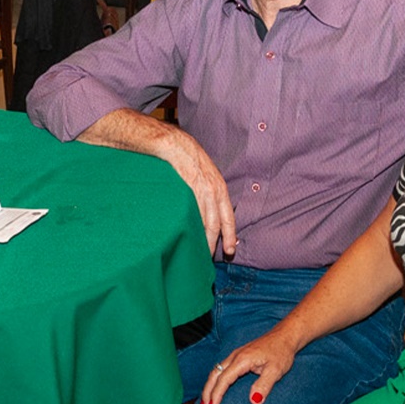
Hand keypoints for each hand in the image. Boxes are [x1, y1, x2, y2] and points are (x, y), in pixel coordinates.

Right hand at [162, 131, 236, 256]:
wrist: (172, 144)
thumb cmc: (185, 158)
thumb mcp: (203, 174)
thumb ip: (206, 191)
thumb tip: (205, 209)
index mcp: (219, 187)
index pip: (228, 216)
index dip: (230, 235)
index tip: (231, 250)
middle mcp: (214, 190)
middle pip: (217, 224)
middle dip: (215, 242)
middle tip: (211, 259)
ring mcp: (201, 190)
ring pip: (205, 221)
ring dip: (203, 239)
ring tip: (199, 253)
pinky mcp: (189, 190)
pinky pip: (193, 213)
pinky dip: (192, 227)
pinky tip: (188, 237)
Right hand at [200, 325, 299, 403]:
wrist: (284, 337)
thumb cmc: (281, 353)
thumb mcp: (276, 370)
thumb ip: (264, 385)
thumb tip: (254, 401)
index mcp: (242, 360)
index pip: (224, 379)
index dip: (217, 394)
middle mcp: (235, 356)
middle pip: (214, 374)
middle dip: (207, 391)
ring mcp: (235, 355)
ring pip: (216, 371)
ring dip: (209, 386)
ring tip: (206, 401)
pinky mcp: (238, 356)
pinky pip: (221, 368)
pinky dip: (215, 379)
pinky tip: (216, 387)